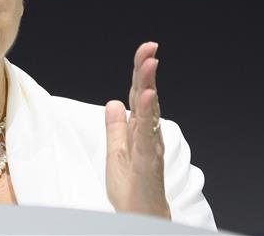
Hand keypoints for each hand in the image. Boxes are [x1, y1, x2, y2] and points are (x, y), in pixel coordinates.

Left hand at [104, 42, 170, 219]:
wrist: (141, 216)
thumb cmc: (131, 187)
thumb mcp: (116, 151)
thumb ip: (116, 127)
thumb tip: (113, 103)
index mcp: (138, 129)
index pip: (137, 95)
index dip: (139, 72)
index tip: (144, 50)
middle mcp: (147, 134)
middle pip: (145, 96)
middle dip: (147, 70)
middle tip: (150, 47)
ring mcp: (149, 146)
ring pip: (149, 110)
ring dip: (149, 85)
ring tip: (150, 63)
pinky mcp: (146, 160)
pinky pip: (146, 133)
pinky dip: (146, 114)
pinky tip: (146, 97)